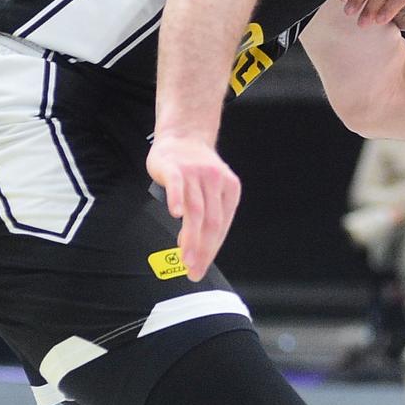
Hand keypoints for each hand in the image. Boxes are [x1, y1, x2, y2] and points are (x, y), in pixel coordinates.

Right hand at [146, 136, 240, 280]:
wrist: (184, 135)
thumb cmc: (196, 170)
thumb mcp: (211, 190)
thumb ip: (207, 216)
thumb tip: (197, 248)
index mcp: (229, 190)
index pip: (221, 226)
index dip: (211, 250)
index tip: (200, 269)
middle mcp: (216, 181)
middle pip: (211, 221)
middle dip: (203, 249)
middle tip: (193, 269)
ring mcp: (196, 173)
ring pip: (196, 209)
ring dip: (190, 236)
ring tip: (185, 257)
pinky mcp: (176, 167)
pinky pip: (178, 185)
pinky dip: (177, 199)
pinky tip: (175, 215)